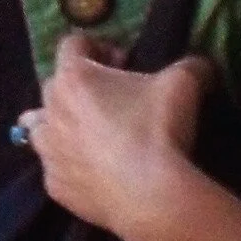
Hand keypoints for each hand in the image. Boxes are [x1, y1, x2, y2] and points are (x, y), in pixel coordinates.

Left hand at [17, 36, 214, 238]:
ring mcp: (48, 151)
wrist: (150, 196)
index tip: (122, 63)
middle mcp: (50, 110)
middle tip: (114, 100)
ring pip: (39, 127)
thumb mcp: (183, 83)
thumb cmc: (159, 130)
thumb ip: (190, 66)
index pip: (72, 43)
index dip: (98, 47)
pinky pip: (56, 167)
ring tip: (91, 134)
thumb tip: (200, 66)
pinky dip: (70, 164)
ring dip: (60, 124)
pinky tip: (96, 171)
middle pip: (55, 85)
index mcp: (73, 78)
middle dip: (80, 86)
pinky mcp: (54, 185)